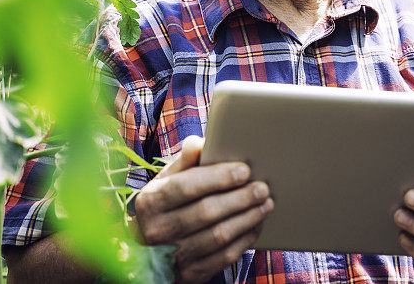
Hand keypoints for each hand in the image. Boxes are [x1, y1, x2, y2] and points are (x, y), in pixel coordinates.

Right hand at [133, 136, 273, 283]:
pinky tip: (255, 225)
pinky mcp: (190, 274)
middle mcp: (158, 230)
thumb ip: (184, 161)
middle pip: (206, 212)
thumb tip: (199, 142)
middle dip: (240, 198)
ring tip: (266, 204)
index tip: (244, 170)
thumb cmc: (165, 206)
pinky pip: (224, 258)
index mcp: (151, 201)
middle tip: (262, 188)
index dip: (218, 178)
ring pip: (218, 236)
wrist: (148, 250)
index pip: (187, 186)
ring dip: (247, 219)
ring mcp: (173, 256)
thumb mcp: (166, 181)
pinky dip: (244, 240)